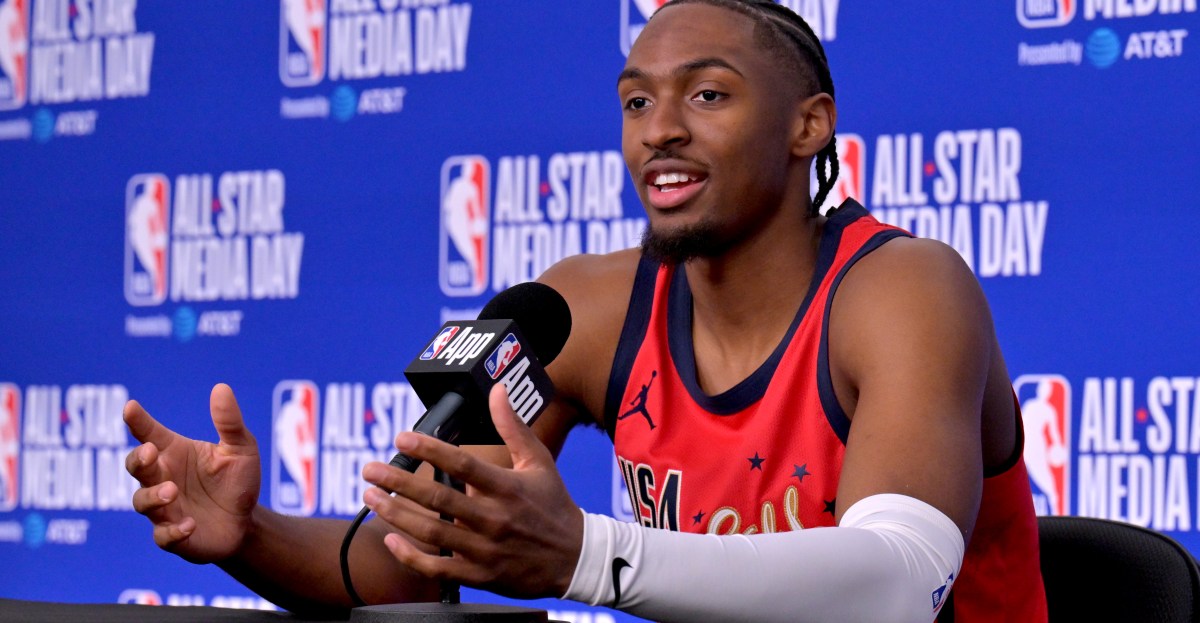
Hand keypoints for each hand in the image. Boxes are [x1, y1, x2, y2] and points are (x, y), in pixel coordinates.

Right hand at [124, 383, 261, 562]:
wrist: (247, 522)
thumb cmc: (237, 481)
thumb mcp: (241, 449)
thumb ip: (229, 422)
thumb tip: (221, 388)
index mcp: (175, 453)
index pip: (149, 433)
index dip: (138, 421)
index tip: (130, 407)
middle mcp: (162, 478)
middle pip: (136, 466)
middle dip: (138, 459)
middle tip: (150, 452)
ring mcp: (164, 509)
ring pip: (142, 502)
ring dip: (153, 496)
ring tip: (172, 491)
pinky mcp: (173, 536)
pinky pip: (163, 536)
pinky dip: (173, 531)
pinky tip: (190, 524)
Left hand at [361, 384, 583, 598]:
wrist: (575, 558)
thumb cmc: (554, 506)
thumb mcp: (538, 461)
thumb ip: (514, 426)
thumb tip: (497, 390)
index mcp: (508, 488)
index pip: (463, 464)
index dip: (430, 450)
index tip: (402, 437)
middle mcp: (494, 518)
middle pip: (438, 498)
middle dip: (398, 482)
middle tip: (370, 469)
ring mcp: (485, 550)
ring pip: (431, 533)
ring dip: (395, 514)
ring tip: (369, 496)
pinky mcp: (480, 575)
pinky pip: (438, 568)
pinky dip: (411, 557)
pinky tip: (391, 539)